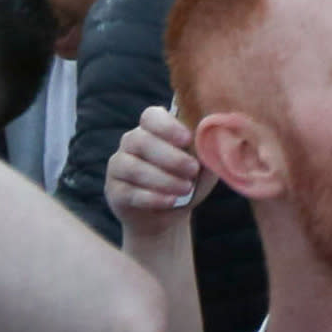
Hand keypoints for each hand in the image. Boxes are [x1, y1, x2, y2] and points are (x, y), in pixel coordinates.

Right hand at [103, 104, 201, 223]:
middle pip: (141, 140)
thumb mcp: (203, 166)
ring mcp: (119, 166)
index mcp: (153, 128)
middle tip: (193, 169)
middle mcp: (131, 142)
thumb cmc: (188, 180)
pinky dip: (152, 197)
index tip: (188, 139)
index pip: (151, 116)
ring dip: (163, 179)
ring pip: (133, 167)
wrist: (169, 215)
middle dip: (170, 156)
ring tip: (186, 188)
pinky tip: (171, 201)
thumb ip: (207, 151)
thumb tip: (216, 139)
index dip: (167, 126)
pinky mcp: (114, 190)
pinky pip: (129, 192)